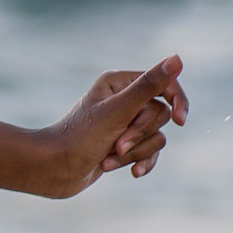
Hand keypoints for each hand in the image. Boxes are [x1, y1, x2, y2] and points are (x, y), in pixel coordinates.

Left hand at [35, 56, 186, 197]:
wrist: (51, 170)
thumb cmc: (79, 138)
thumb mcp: (118, 111)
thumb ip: (148, 86)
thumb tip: (177, 59)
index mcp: (118, 82)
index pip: (163, 85)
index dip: (177, 101)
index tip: (180, 121)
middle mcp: (122, 99)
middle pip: (159, 115)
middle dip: (140, 134)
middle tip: (116, 144)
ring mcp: (123, 123)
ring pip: (155, 136)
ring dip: (135, 153)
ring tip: (108, 160)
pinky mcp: (123, 144)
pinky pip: (150, 151)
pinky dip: (139, 162)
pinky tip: (131, 173)